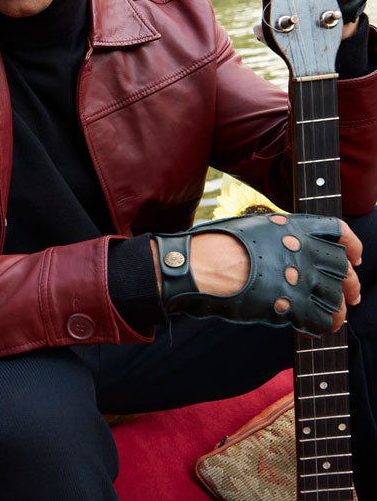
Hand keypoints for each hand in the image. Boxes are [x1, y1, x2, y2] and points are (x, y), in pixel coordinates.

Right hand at [151, 213, 354, 335]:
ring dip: (337, 310)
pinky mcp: (290, 305)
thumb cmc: (215, 246)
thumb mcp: (251, 226)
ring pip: (335, 298)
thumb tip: (286, 247)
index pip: (337, 232)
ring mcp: (299, 278)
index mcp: (293, 228)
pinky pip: (319, 320)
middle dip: (351, 285)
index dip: (352, 246)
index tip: (355, 258)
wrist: (199, 267)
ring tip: (334, 318)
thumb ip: (278, 236)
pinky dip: (321, 327)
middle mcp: (302, 251)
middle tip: (353, 296)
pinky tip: (314, 329)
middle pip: (342, 269)